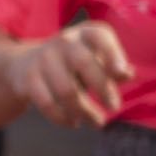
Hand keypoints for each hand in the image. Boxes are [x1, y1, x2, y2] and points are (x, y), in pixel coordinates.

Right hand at [9, 18, 129, 126]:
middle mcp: (64, 41)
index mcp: (86, 33)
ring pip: (66, 90)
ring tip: (96, 122)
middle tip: (114, 107)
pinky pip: (47, 103)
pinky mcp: (29, 78)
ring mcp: (44, 58)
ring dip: (84, 111)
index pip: (100, 37)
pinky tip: (73, 122)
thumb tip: (128, 74)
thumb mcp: (97, 58)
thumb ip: (115, 67)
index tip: (121, 74)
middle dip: (102, 88)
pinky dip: (62, 118)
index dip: (112, 54)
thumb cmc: (75, 63)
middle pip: (84, 63)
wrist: (28, 62)